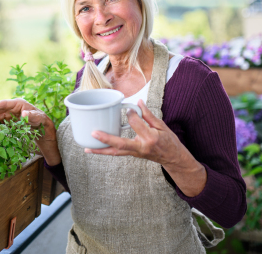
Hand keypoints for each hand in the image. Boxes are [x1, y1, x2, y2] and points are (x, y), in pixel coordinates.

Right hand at [0, 98, 61, 165]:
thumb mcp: (41, 121)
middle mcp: (14, 110)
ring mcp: (11, 118)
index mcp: (19, 104)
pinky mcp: (11, 126)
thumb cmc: (45, 125)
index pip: (4, 104)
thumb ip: (33, 117)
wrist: (48, 136)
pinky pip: (0, 126)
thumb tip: (23, 114)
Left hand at [85, 99, 206, 196]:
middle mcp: (141, 147)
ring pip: (116, 153)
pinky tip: (96, 149)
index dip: (131, 114)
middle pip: (121, 144)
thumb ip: (148, 115)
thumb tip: (138, 103)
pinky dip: (107, 151)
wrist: (174, 158)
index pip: (136, 124)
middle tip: (94, 132)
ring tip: (87, 148)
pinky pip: (118, 153)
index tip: (128, 108)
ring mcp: (136, 153)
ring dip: (101, 151)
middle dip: (106, 139)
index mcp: (150, 138)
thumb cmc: (169, 141)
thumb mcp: (162, 126)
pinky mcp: (133, 155)